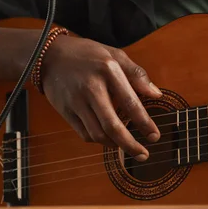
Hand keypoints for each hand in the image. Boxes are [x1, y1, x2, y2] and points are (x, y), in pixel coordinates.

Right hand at [41, 35, 161, 160]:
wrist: (50, 55)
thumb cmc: (87, 54)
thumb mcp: (115, 55)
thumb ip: (137, 74)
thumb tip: (156, 94)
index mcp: (108, 70)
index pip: (130, 102)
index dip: (144, 123)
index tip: (154, 136)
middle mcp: (92, 87)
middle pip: (112, 126)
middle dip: (130, 145)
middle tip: (143, 154)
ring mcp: (76, 101)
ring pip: (97, 134)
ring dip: (115, 145)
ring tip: (127, 146)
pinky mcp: (65, 111)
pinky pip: (84, 134)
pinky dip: (99, 140)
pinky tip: (108, 138)